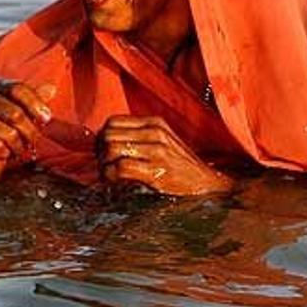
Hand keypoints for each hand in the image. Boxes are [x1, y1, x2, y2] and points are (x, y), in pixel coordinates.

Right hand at [0, 80, 54, 182]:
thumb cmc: (9, 129)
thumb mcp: (26, 112)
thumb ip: (37, 100)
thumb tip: (51, 89)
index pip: (19, 90)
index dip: (36, 105)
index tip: (46, 119)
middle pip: (15, 114)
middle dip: (29, 132)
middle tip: (31, 141)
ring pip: (9, 133)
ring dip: (18, 146)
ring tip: (15, 147)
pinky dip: (4, 154)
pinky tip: (1, 152)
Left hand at [98, 116, 233, 195]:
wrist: (207, 185)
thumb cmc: (180, 165)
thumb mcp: (162, 141)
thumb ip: (139, 136)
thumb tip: (104, 141)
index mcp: (155, 123)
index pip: (112, 122)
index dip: (101, 136)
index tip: (102, 151)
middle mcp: (155, 133)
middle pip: (108, 135)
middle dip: (99, 151)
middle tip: (102, 164)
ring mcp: (156, 152)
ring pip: (111, 150)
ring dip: (103, 165)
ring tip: (107, 174)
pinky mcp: (156, 171)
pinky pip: (120, 168)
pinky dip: (110, 176)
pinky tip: (113, 181)